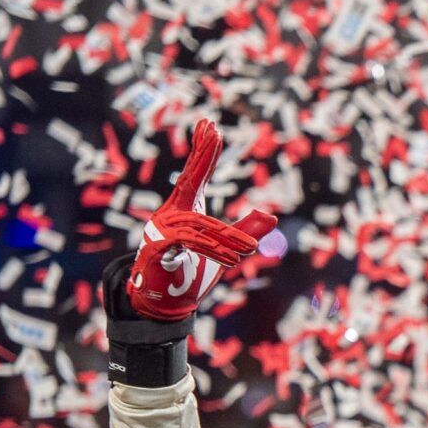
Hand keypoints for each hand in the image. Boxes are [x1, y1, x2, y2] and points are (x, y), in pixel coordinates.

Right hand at [125, 120, 277, 320]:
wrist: (165, 304)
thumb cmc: (191, 273)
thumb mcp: (225, 250)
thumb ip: (244, 231)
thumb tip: (270, 215)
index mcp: (185, 210)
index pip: (194, 174)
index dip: (203, 150)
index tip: (209, 124)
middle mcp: (170, 213)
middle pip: (190, 180)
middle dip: (203, 155)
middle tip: (214, 129)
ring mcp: (161, 229)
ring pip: (199, 222)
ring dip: (227, 236)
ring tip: (249, 250)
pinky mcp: (157, 249)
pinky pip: (187, 242)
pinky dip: (213, 250)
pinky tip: (233, 258)